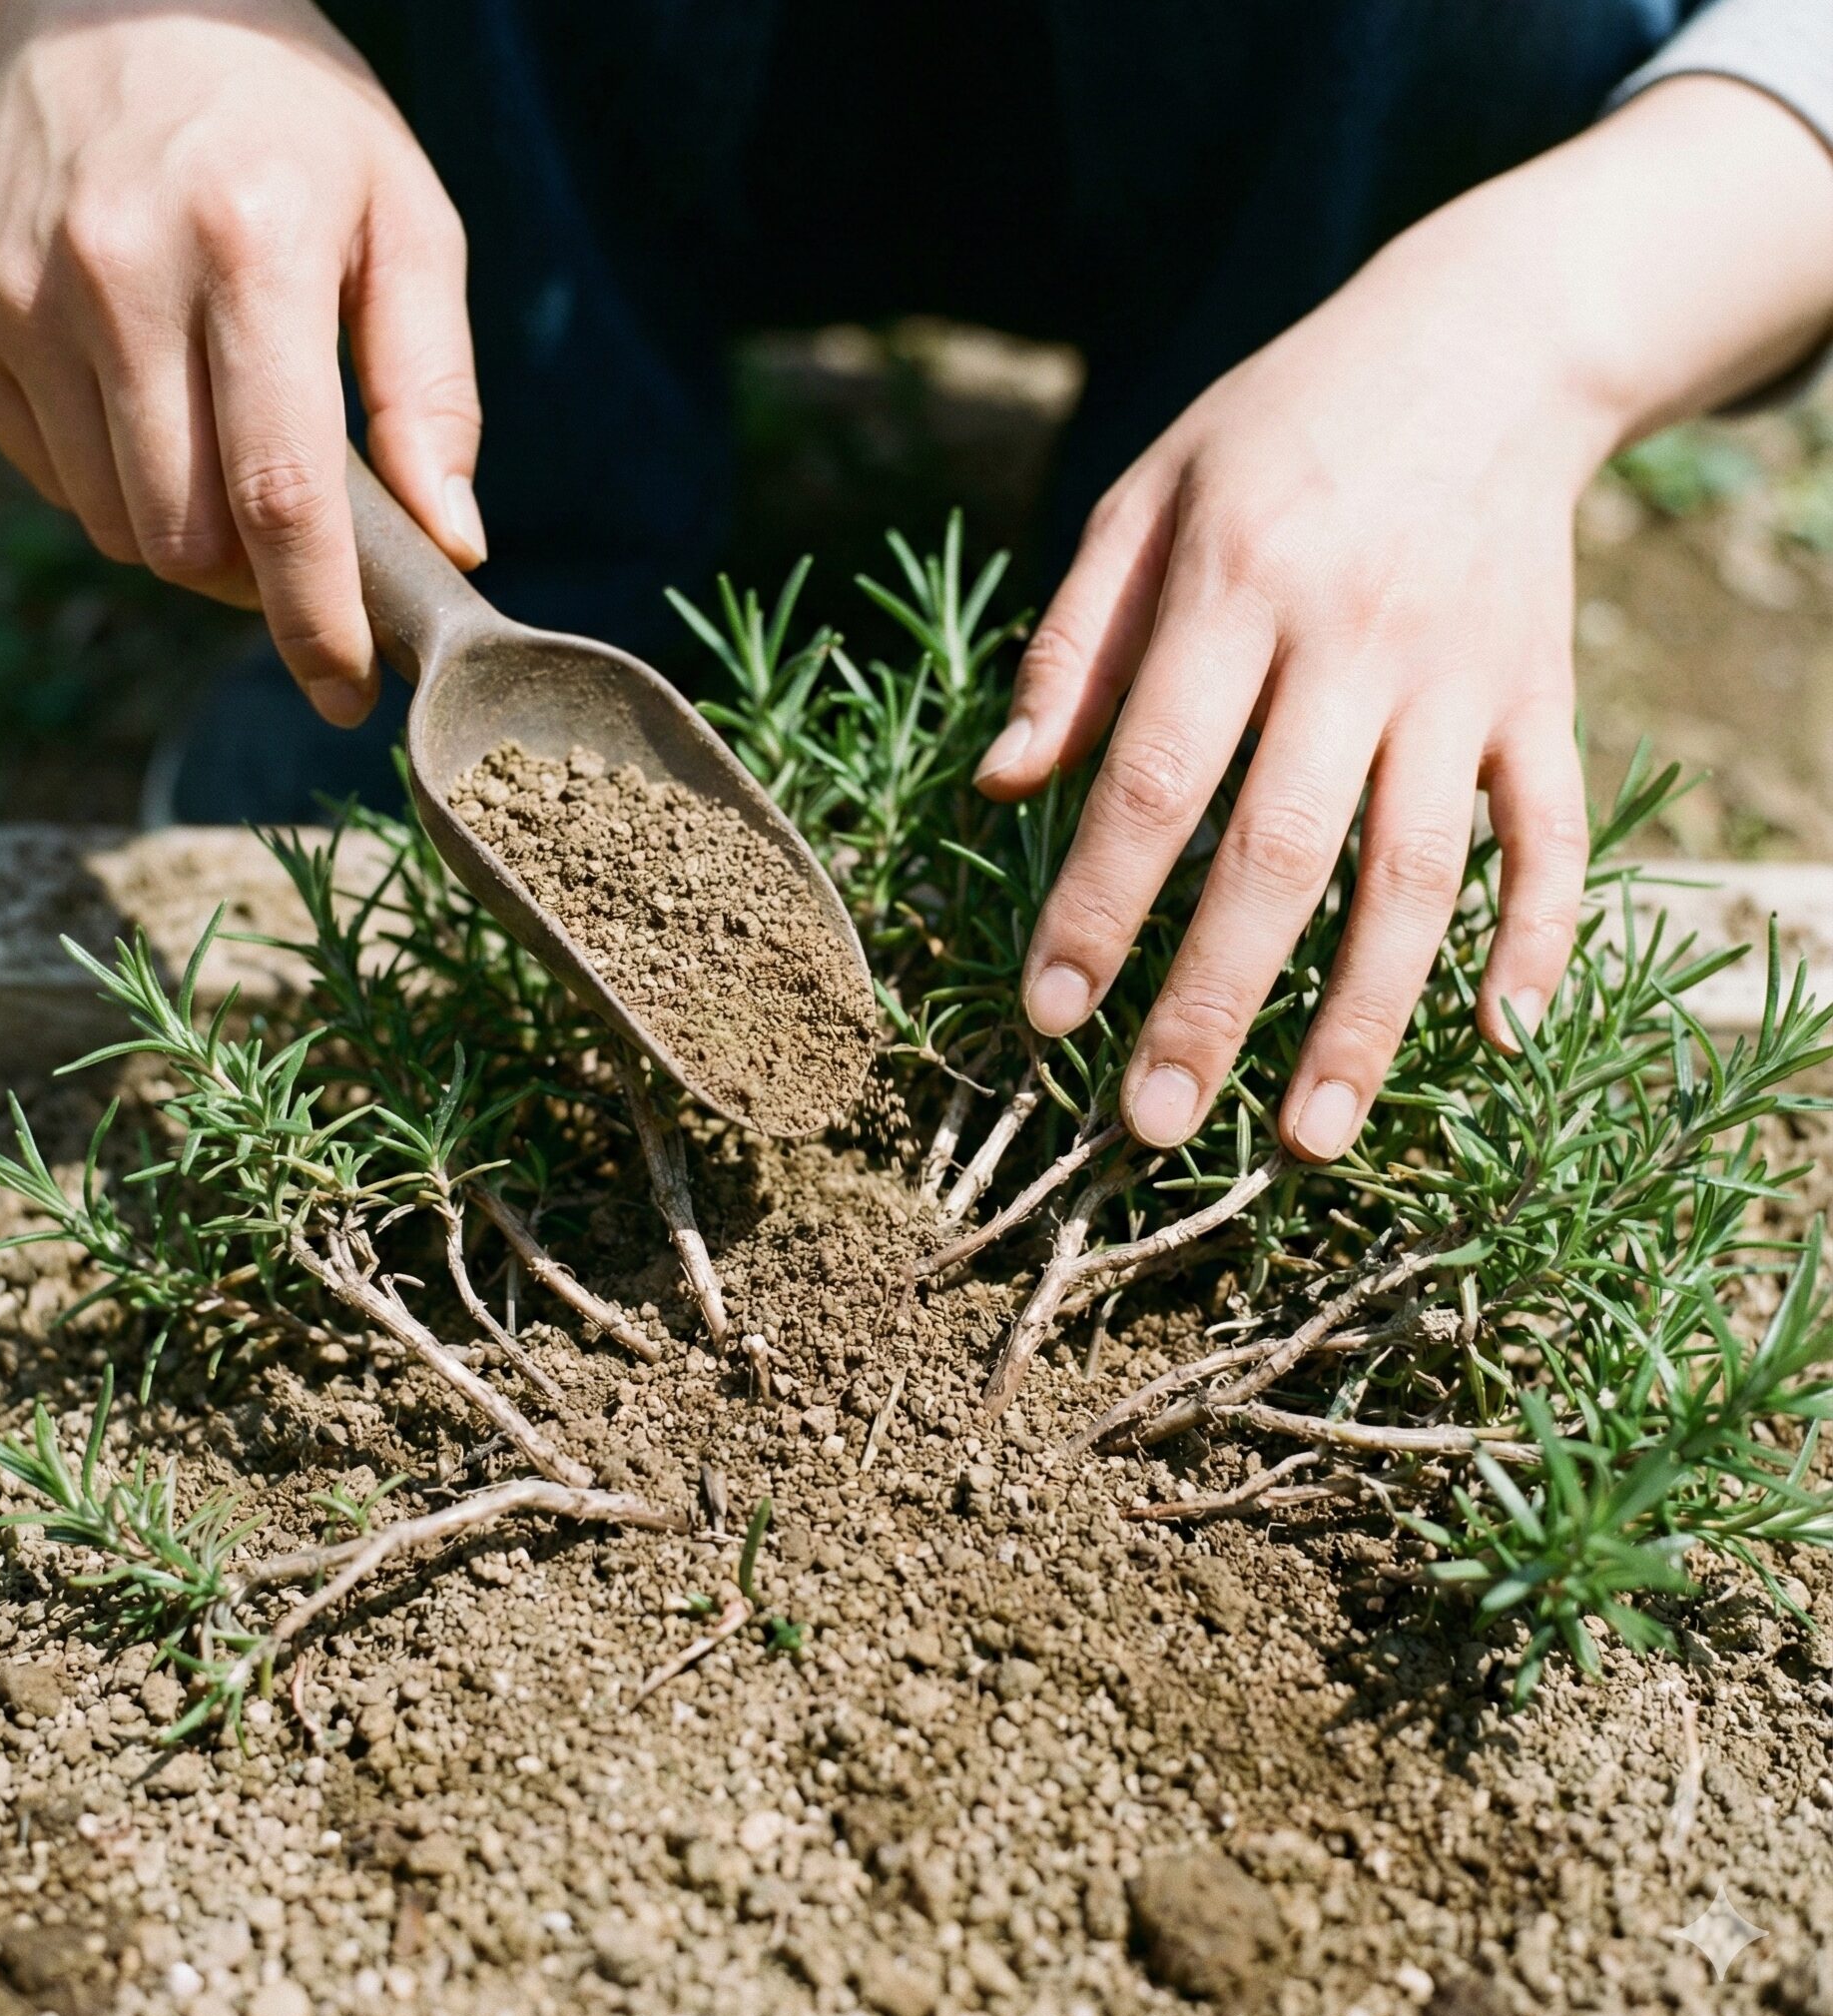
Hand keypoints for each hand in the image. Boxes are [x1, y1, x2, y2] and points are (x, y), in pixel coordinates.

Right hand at [0, 0, 483, 724]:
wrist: (110, 0)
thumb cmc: (292, 126)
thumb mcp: (406, 221)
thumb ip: (432, 388)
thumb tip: (455, 541)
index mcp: (247, 247)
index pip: (282, 494)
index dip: (315, 619)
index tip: (346, 692)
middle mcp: (117, 271)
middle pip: (188, 533)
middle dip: (259, 586)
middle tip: (307, 557)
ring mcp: (22, 296)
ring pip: (116, 523)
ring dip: (189, 538)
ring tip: (234, 456)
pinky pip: (54, 480)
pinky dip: (118, 489)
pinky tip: (159, 414)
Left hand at [975, 77, 1832, 1161]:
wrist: (1489, 340)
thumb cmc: (1279, 427)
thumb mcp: (1146, 494)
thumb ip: (1074, 644)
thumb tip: (1002, 787)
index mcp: (1238, 587)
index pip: (1155, 781)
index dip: (1098, 908)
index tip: (1048, 1018)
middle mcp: (1356, 644)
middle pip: (1279, 856)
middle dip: (1211, 1004)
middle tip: (1151, 1126)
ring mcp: (1465, 679)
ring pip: (1414, 875)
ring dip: (1364, 1017)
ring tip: (1307, 1138)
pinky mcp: (1543, 696)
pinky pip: (1551, 832)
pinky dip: (1535, 937)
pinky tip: (1498, 1039)